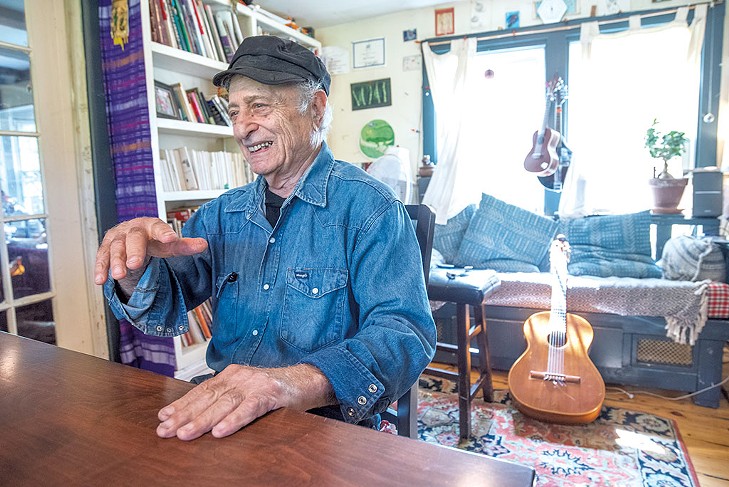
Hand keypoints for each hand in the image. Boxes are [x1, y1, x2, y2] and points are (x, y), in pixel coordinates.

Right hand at [94, 217, 207, 284]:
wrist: (132, 236)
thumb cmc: (153, 240)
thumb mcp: (169, 244)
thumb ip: (185, 245)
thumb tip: (203, 244)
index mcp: (151, 226)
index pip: (159, 227)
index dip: (164, 233)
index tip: (170, 239)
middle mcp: (133, 229)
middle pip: (133, 238)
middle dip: (134, 251)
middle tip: (135, 264)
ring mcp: (118, 238)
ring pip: (115, 248)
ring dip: (116, 262)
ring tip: (118, 276)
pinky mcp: (105, 248)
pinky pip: (101, 258)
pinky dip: (100, 269)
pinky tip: (100, 280)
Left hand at [156, 364, 333, 439]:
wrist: (306, 380)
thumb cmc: (274, 390)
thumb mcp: (246, 390)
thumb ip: (225, 398)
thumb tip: (196, 415)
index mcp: (231, 375)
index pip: (201, 390)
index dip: (182, 404)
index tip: (163, 417)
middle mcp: (240, 376)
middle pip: (208, 397)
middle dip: (184, 415)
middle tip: (166, 430)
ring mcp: (255, 384)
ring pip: (224, 403)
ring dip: (203, 420)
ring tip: (186, 434)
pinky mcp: (271, 394)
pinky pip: (250, 409)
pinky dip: (234, 420)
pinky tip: (220, 431)